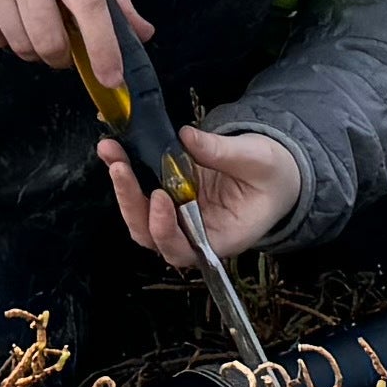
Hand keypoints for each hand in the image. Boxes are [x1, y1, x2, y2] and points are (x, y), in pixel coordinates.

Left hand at [109, 121, 304, 268]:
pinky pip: (142, 193)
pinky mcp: (170, 197)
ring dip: (123, 186)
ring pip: (140, 215)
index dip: (164, 230)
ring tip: (111, 150)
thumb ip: (222, 152)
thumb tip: (186, 137)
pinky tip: (114, 148)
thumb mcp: (257, 159)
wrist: (276, 174)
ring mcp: (178, 217)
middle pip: (151, 234)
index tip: (159, 196)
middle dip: (131, 202)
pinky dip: (127, 173)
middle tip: (119, 167)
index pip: (182, 250)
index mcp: (220, 238)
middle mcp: (193, 235)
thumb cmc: (273, 176)